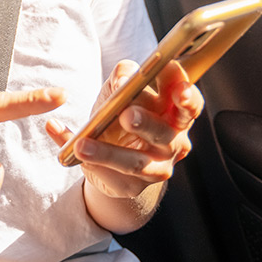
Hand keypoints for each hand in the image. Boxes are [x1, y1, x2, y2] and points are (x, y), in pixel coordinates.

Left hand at [45, 61, 201, 201]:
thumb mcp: (122, 88)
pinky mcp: (133, 186)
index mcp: (175, 114)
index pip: (189, 104)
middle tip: (126, 115)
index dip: (186, 95)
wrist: (112, 155)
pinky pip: (111, 177)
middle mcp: (173, 142)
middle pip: (163, 132)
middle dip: (145, 123)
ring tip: (81, 144)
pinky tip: (72, 154)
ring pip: (135, 162)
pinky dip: (90, 165)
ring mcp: (156, 167)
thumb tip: (124, 78)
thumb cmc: (122, 110)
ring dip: (106, 153)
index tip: (178, 87)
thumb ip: (124, 75)